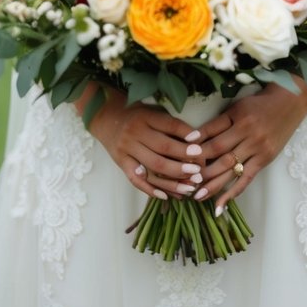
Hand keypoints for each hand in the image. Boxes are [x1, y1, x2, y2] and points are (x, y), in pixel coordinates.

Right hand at [87, 89, 207, 201]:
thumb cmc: (136, 114)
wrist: (106, 118)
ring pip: (153, 166)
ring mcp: (127, 148)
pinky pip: (136, 179)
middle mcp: (136, 132)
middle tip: (199, 169)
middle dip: (183, 159)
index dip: (186, 134)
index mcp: (146, 116)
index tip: (200, 144)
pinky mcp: (121, 162)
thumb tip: (195, 141)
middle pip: (163, 148)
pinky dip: (151, 189)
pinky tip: (166, 196)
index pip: (170, 125)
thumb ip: (169, 124)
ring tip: (190, 187)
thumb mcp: (152, 111)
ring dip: (173, 179)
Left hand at [194, 66, 306, 213]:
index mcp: (237, 117)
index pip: (211, 134)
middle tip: (183, 181)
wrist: (290, 101)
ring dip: (212, 184)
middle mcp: (247, 133)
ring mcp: (258, 148)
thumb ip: (218, 123)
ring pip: (230, 169)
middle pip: (218, 154)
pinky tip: (220, 205)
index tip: (179, 157)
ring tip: (196, 196)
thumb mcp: (236, 107)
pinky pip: (246, 179)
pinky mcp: (265, 159)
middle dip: (200, 168)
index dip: (194, 146)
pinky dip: (233, 193)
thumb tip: (193, 139)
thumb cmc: (258, 103)